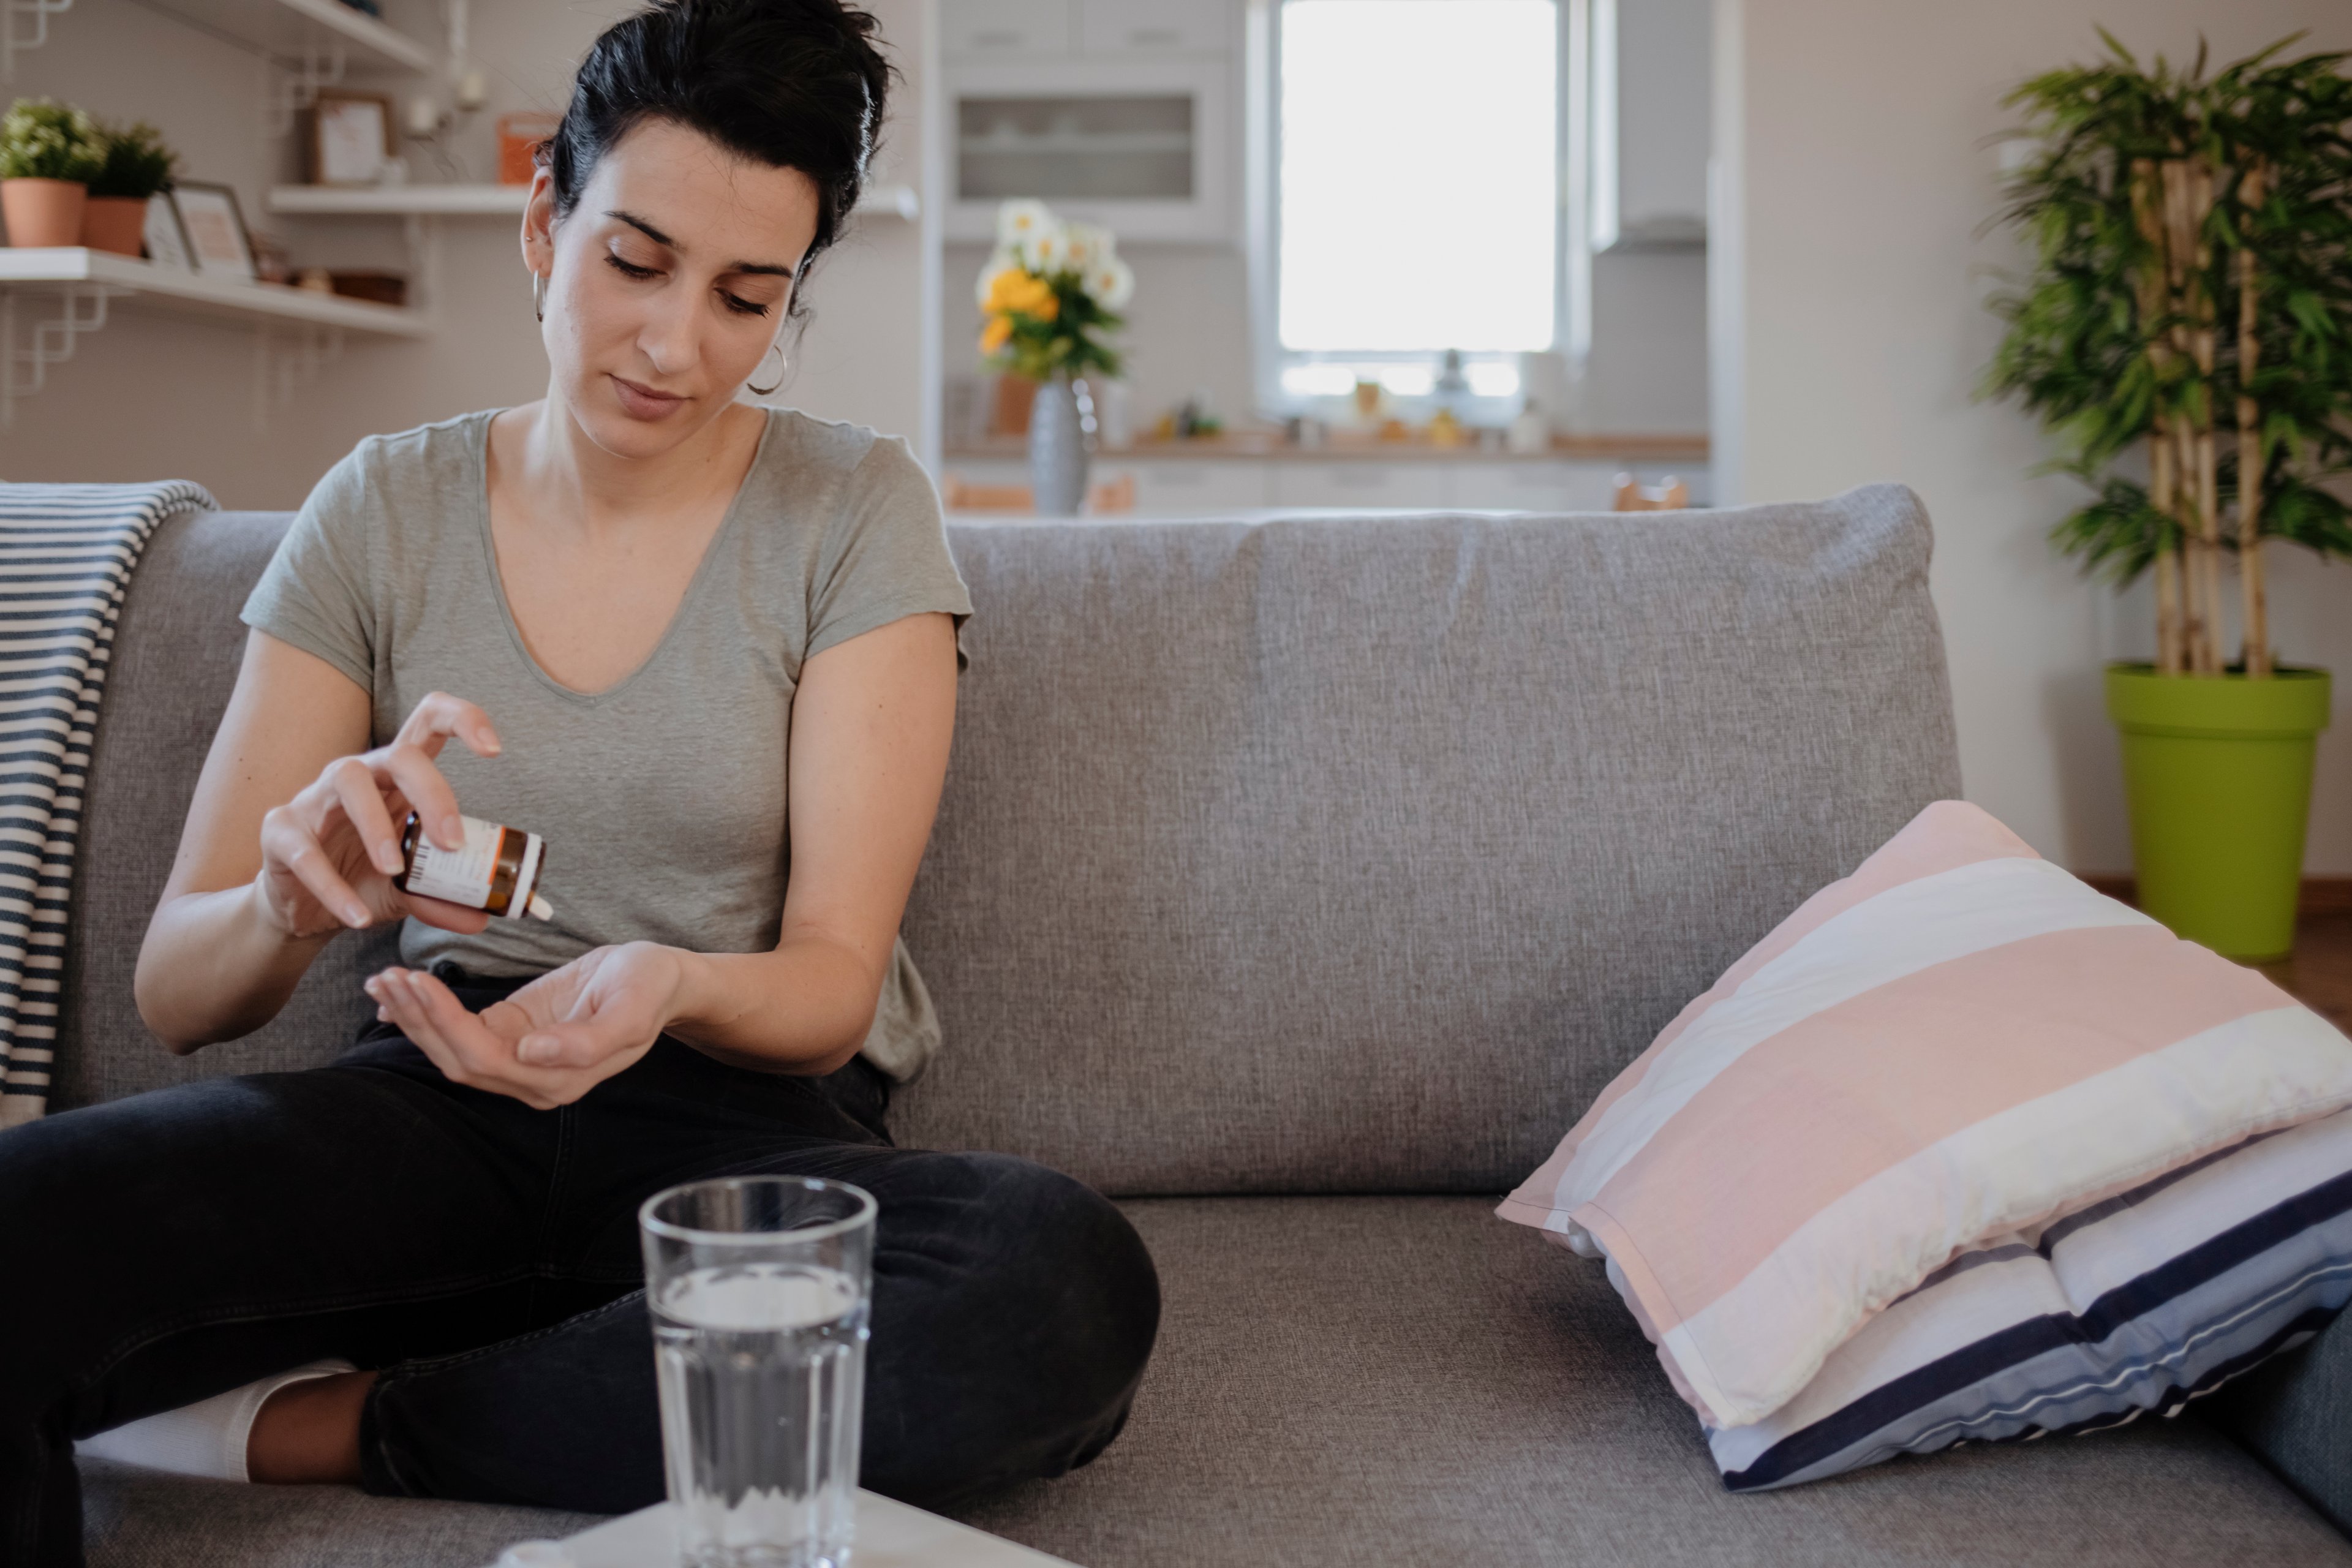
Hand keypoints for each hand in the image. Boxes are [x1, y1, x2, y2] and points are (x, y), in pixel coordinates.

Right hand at [255, 692, 501, 940]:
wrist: (302, 909)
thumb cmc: (363, 879)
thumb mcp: (410, 890)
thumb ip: (443, 897)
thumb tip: (483, 917)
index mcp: (397, 778)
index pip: (429, 723)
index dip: (463, 720)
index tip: (494, 750)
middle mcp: (359, 776)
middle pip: (399, 753)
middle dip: (432, 792)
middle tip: (452, 844)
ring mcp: (316, 797)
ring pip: (349, 780)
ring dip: (377, 827)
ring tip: (395, 873)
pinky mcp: (281, 829)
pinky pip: (305, 850)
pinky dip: (334, 887)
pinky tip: (357, 917)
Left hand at [363, 942, 685, 1108]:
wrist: (661, 978)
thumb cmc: (649, 988)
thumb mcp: (631, 1009)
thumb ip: (587, 1042)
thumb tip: (532, 1054)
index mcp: (558, 1080)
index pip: (483, 1058)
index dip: (444, 1024)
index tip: (417, 982)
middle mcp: (532, 1080)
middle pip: (457, 1058)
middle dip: (417, 1020)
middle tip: (387, 977)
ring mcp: (519, 1060)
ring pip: (451, 1050)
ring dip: (413, 1017)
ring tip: (382, 981)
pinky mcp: (512, 1033)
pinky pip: (460, 1032)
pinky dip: (426, 1015)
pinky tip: (397, 998)